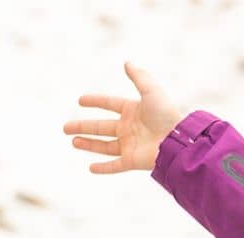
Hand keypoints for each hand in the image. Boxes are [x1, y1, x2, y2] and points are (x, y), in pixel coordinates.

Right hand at [63, 61, 186, 174]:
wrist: (178, 140)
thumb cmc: (167, 115)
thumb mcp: (151, 91)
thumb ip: (139, 77)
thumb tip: (127, 62)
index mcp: (133, 111)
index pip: (110, 104)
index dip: (96, 102)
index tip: (81, 101)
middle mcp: (130, 128)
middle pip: (102, 127)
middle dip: (83, 127)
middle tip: (65, 128)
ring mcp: (131, 145)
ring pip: (105, 146)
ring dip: (89, 144)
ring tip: (73, 142)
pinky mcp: (133, 160)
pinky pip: (115, 166)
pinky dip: (104, 168)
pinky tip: (91, 168)